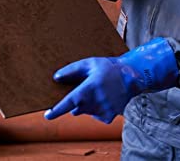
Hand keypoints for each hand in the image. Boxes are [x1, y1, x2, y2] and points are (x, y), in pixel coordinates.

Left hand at [44, 38, 177, 122]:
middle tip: (86, 90)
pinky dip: (97, 109)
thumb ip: (72, 69)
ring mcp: (103, 110)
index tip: (48, 115)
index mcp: (89, 88)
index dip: (57, 110)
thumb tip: (56, 77)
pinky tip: (104, 98)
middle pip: (76, 108)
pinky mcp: (109, 116)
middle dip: (77, 101)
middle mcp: (96, 101)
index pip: (69, 102)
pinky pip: (95, 116)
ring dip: (87, 105)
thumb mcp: (90, 62)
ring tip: (99, 91)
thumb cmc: (109, 67)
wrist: (132, 76)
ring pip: (86, 112)